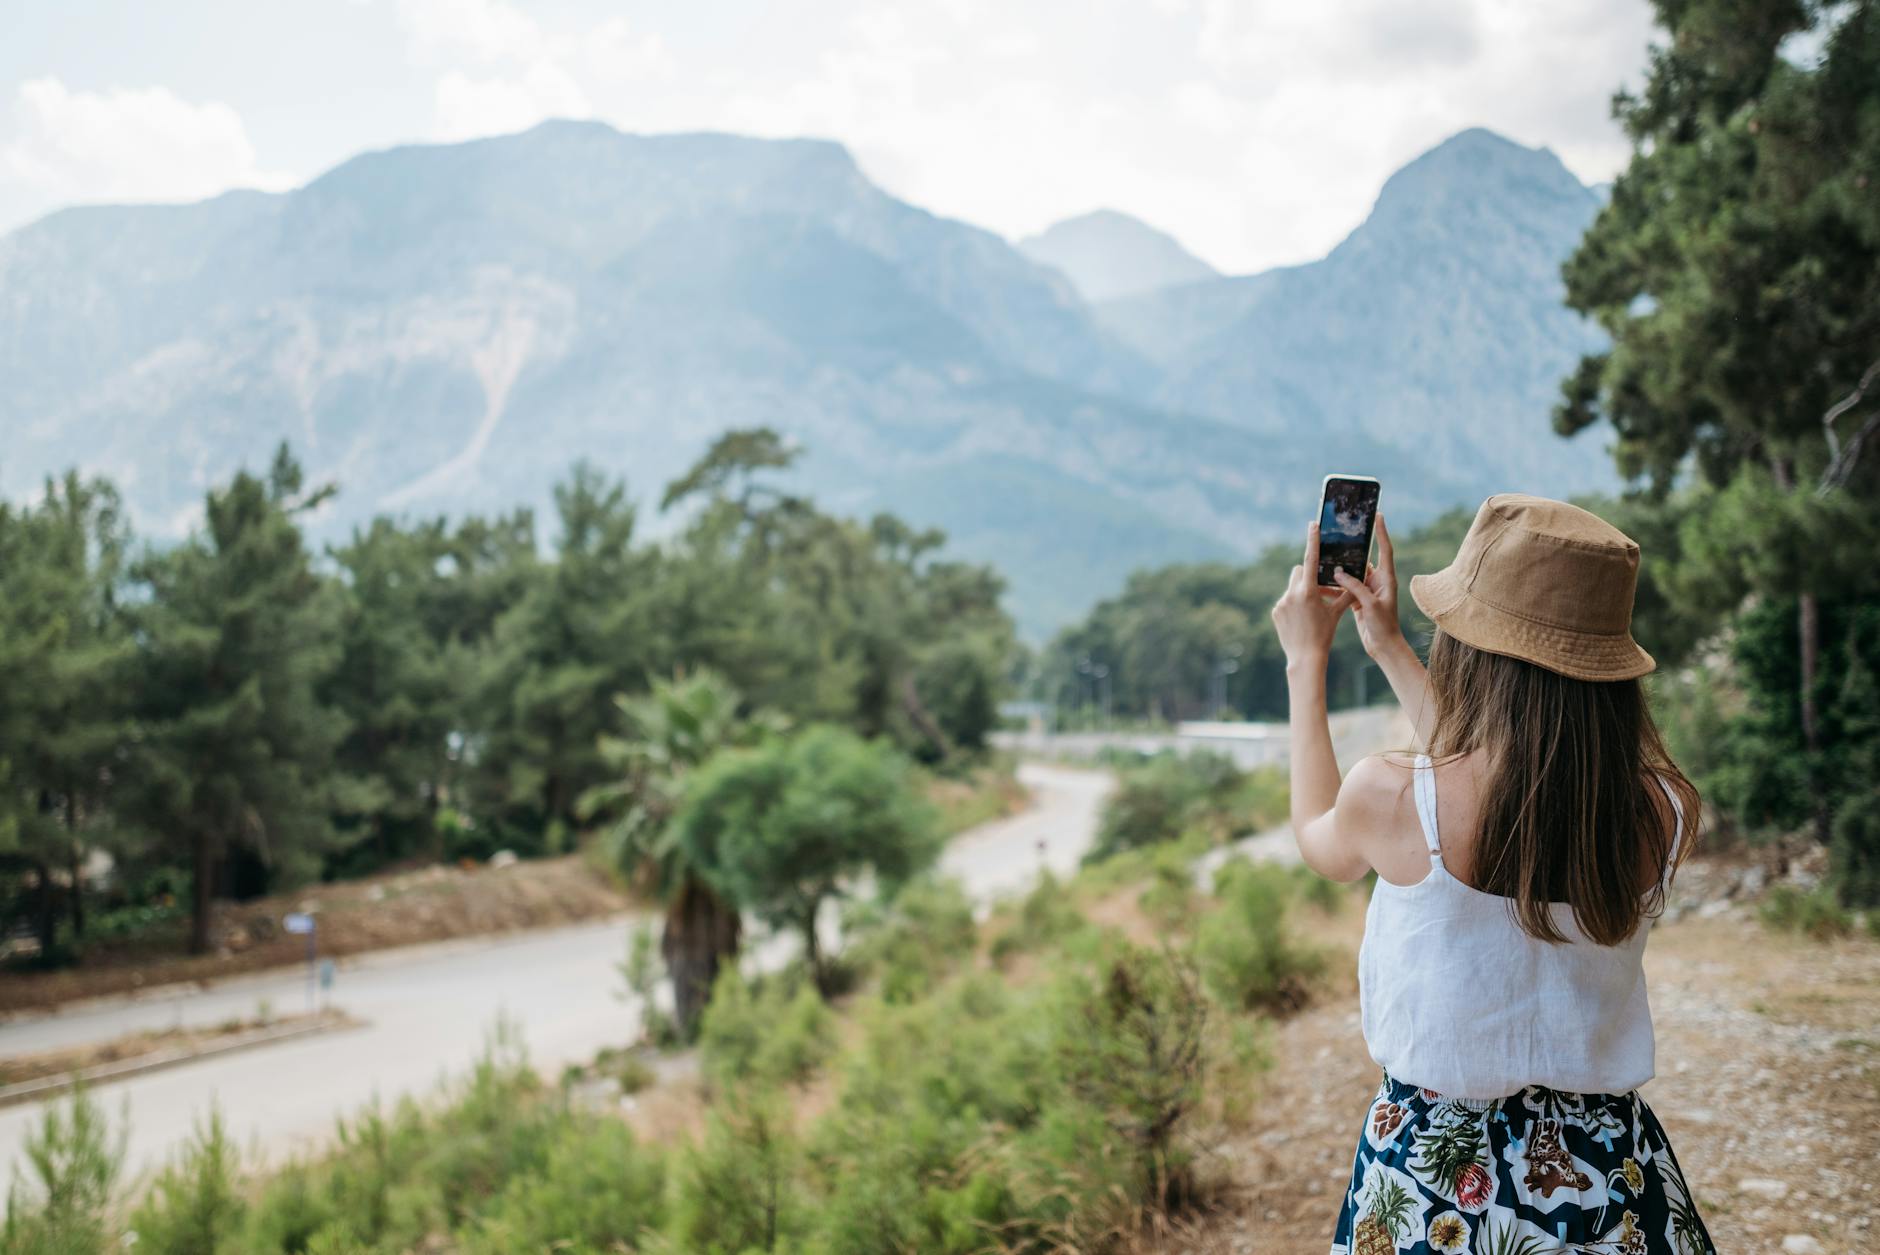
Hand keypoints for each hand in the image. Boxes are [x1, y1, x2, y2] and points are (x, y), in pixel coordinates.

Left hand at [1271, 521, 1352, 668]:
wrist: (1305, 657)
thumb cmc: (1324, 634)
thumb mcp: (1336, 613)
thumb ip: (1345, 594)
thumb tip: (1355, 578)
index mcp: (1308, 591)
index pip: (1310, 560)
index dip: (1313, 541)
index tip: (1313, 525)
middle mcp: (1292, 594)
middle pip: (1299, 571)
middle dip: (1309, 575)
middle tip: (1320, 589)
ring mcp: (1281, 602)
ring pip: (1292, 586)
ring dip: (1302, 590)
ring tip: (1311, 609)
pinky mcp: (1275, 611)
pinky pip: (1286, 600)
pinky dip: (1294, 603)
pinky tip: (1301, 618)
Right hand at [1331, 512, 1408, 661]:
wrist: (1383, 647)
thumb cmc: (1383, 626)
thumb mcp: (1371, 605)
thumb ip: (1355, 587)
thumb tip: (1339, 572)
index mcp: (1386, 579)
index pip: (1385, 550)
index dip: (1381, 532)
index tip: (1377, 515)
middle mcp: (1378, 582)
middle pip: (1364, 559)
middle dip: (1352, 549)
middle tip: (1340, 535)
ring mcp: (1367, 590)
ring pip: (1351, 574)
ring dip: (1340, 569)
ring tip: (1326, 558)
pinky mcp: (1358, 600)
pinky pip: (1344, 587)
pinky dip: (1334, 585)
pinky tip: (1322, 582)